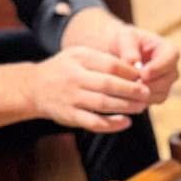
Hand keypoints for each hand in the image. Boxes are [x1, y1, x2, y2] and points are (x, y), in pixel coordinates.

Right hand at [26, 46, 151, 132]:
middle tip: (146, 93)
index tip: (142, 76)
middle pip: (109, 84)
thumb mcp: (78, 56)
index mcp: (79, 59)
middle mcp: (74, 78)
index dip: (129, 72)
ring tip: (140, 107)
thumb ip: (102, 60)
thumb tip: (134, 69)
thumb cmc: (64, 70)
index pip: (110, 64)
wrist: (34, 87)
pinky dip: (112, 124)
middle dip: (131, 90)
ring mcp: (72, 98)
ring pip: (103, 104)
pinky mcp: (70, 116)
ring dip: (125, 106)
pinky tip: (126, 122)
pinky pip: (94, 122)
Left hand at [109, 25, 179, 103]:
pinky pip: (152, 101)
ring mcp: (166, 84)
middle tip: (133, 85)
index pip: (171, 59)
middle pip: (167, 80)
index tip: (143, 73)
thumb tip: (134, 63)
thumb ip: (129, 49)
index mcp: (169, 50)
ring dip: (144, 93)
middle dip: (150, 84)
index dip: (158, 68)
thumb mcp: (125, 38)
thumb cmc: (124, 41)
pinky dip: (141, 99)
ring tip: (128, 90)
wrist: (119, 53)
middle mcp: (172, 69)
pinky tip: (128, 95)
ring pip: (160, 93)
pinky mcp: (158, 95)